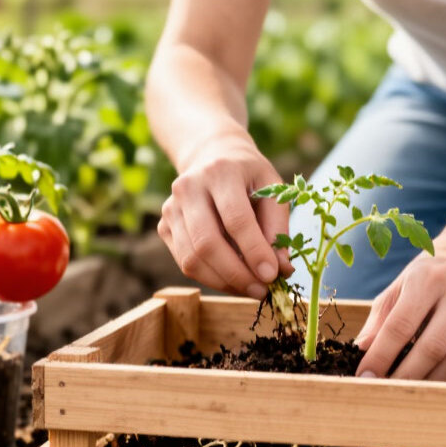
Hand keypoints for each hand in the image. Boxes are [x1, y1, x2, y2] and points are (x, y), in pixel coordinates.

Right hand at [158, 131, 292, 297]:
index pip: (235, 218)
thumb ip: (278, 228)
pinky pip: (185, 262)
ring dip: (224, 282)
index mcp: (220, 171)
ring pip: (192, 258)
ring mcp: (171, 207)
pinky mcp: (164, 226)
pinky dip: (212, 278)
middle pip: (207, 242)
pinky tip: (233, 280)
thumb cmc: (249, 177)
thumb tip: (281, 269)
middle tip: (262, 291)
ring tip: (251, 289)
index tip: (272, 275)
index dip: (254, 250)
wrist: (213, 156)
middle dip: (237, 274)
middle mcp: (188, 187)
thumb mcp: (272, 190)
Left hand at [354, 242, 445, 380]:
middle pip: (432, 347)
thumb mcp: (401, 284)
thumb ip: (380, 318)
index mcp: (428, 279)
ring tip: (410, 388)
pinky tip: (438, 375)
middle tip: (386, 390)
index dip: (381, 355)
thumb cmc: (431, 273)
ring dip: (430, 381)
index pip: (400, 325)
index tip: (365, 376)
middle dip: (405, 375)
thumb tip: (361, 350)